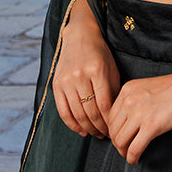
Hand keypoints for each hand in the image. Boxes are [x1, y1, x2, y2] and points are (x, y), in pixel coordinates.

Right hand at [53, 0, 120, 138]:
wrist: (79, 36)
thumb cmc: (100, 53)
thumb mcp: (111, 68)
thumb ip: (113, 91)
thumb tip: (115, 117)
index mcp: (97, 70)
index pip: (104, 104)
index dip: (109, 121)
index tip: (115, 129)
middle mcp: (80, 75)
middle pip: (90, 111)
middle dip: (100, 127)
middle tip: (106, 136)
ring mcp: (66, 80)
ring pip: (77, 114)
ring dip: (88, 128)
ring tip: (96, 134)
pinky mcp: (56, 84)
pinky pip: (63, 110)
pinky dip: (72, 124)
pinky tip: (81, 130)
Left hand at [107, 60, 171, 164]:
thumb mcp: (147, 88)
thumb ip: (134, 100)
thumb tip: (126, 122)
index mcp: (127, 89)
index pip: (110, 116)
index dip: (114, 131)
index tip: (121, 137)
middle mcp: (129, 100)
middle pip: (113, 130)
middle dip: (118, 143)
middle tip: (125, 149)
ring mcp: (140, 113)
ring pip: (120, 141)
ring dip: (123, 152)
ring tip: (130, 155)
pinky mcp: (152, 125)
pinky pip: (134, 148)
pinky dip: (132, 158)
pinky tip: (136, 160)